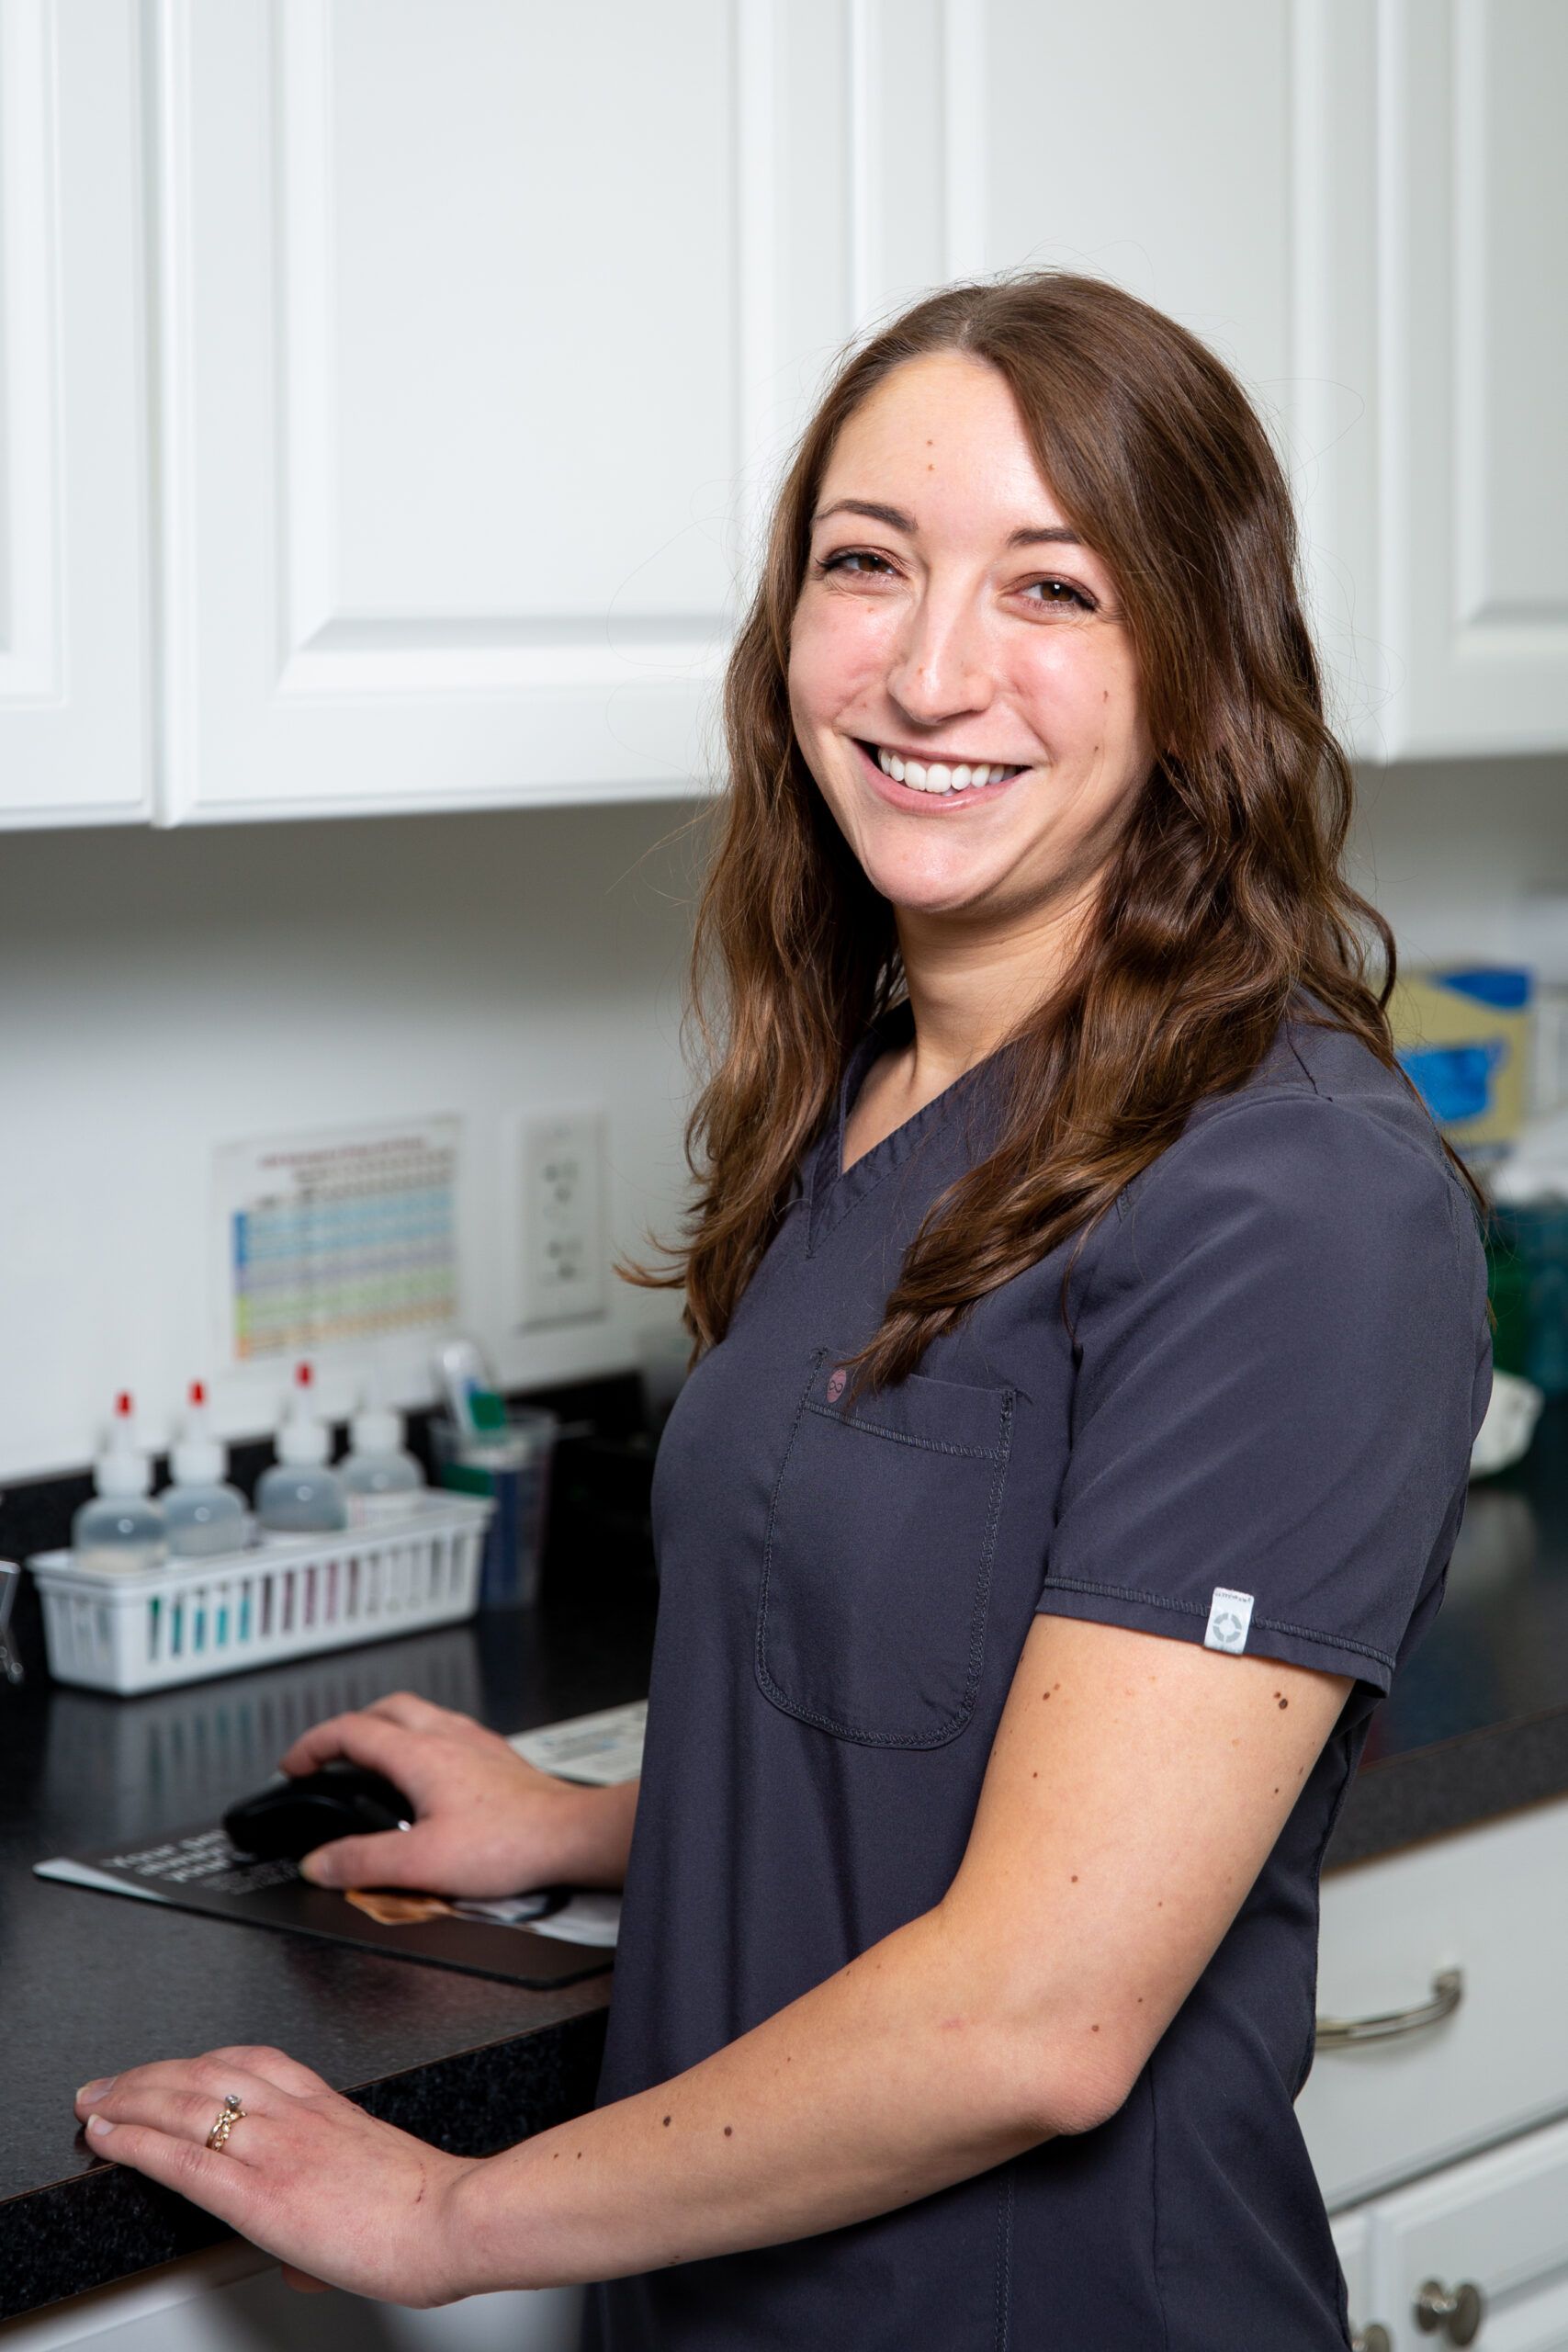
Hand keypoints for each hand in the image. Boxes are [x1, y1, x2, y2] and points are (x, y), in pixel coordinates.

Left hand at [73, 2045, 476, 2303]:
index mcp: (327, 2106)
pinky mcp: (256, 2193)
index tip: (172, 2067)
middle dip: (149, 2075)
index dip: (199, 2061)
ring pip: (184, 2103)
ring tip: (94, 2103)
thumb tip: (303, 2263)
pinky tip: (109, 2137)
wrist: (450, 2218)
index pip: (251, 2062)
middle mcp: (294, 2115)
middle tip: (110, 2082)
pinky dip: (135, 2142)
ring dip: (129, 2098)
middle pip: (205, 2073)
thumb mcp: (380, 2188)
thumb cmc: (430, 2208)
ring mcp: (273, 2148)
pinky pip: (181, 2158)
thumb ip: (334, 2211)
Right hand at [276, 1690, 621, 1898]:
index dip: (312, 1745)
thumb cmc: (510, 1843)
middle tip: (327, 1754)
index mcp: (420, 1754)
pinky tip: (427, 1772)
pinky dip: (420, 1741)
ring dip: (385, 1728)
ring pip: (419, 1714)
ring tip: (371, 1759)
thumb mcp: (420, 1863)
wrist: (569, 1835)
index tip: (293, 1764)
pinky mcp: (496, 1757)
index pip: (349, 1731)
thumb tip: (320, 1864)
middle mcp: (447, 1737)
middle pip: (385, 1709)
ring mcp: (475, 1743)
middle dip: (347, 1727)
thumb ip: (362, 1862)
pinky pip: (447, 1731)